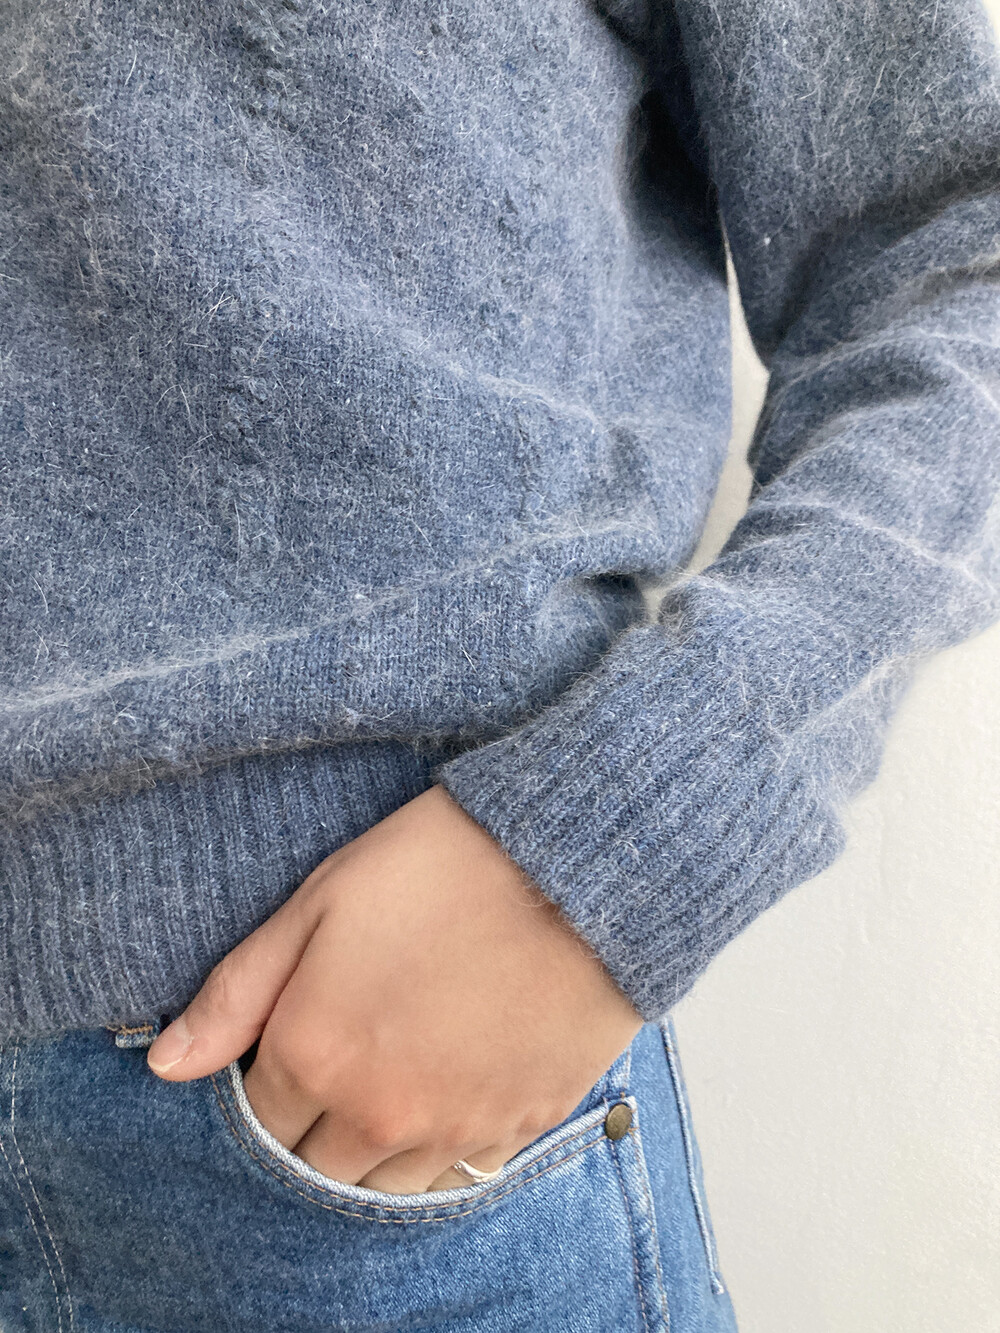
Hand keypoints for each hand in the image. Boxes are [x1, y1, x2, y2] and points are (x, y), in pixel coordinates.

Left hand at [146, 784, 642, 1193]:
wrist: (578, 866)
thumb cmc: (444, 866)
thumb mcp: (320, 901)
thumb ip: (238, 991)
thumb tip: (166, 1065)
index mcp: (316, 1057)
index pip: (260, 1118)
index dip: (272, 1078)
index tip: (299, 1037)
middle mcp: (379, 1115)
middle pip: (318, 1163)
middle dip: (317, 1120)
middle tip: (350, 1050)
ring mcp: (453, 1130)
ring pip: (386, 1179)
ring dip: (378, 1141)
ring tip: (402, 1066)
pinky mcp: (518, 1125)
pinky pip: (459, 1171)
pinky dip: (444, 1143)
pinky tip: (455, 1081)